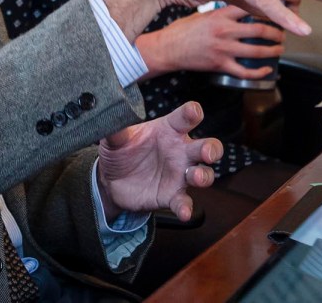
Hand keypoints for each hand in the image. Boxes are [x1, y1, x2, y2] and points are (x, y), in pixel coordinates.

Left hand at [97, 102, 220, 222]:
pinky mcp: (172, 195)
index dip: (192, 113)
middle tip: (207, 152)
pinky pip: (184, 201)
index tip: (194, 111)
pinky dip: (185, 207)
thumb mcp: (115, 138)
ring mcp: (179, 174)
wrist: (111, 181)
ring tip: (196, 177)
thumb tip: (110, 114)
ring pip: (202, 174)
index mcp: (168, 130)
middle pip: (206, 146)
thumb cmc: (120, 152)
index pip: (184, 118)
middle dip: (211, 148)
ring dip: (203, 176)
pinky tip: (183, 211)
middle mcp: (179, 151)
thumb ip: (115, 128)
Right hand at [135, 5, 284, 79]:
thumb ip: (224, 11)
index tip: (288, 0)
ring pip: (256, 51)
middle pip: (260, 29)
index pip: (252, 4)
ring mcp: (222, 49)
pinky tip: (267, 69)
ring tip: (279, 48)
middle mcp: (224, 30)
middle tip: (284, 31)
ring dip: (273, 50)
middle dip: (277, 31)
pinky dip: (259, 72)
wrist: (166, 48)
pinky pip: (245, 71)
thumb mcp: (203, 13)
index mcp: (220, 14)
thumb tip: (244, 5)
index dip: (273, 2)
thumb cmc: (183, 30)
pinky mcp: (219, 65)